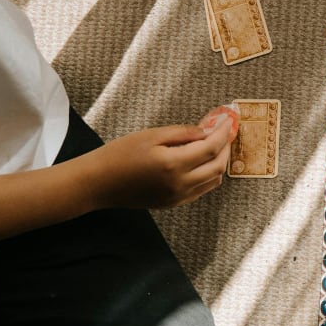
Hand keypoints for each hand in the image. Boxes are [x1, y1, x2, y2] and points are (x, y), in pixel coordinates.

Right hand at [81, 106, 238, 210]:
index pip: (211, 149)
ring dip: (219, 162)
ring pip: (213, 180)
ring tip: (214, 145)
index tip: (227, 121)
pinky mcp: (172, 204)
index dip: (223, 134)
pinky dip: (208, 175)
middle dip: (225, 147)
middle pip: (218, 166)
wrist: (98, 183)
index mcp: (173, 165)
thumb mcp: (151, 135)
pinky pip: (201, 190)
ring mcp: (177, 197)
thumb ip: (183, 133)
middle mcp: (180, 184)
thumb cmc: (119, 154)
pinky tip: (202, 161)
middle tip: (224, 132)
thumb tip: (207, 131)